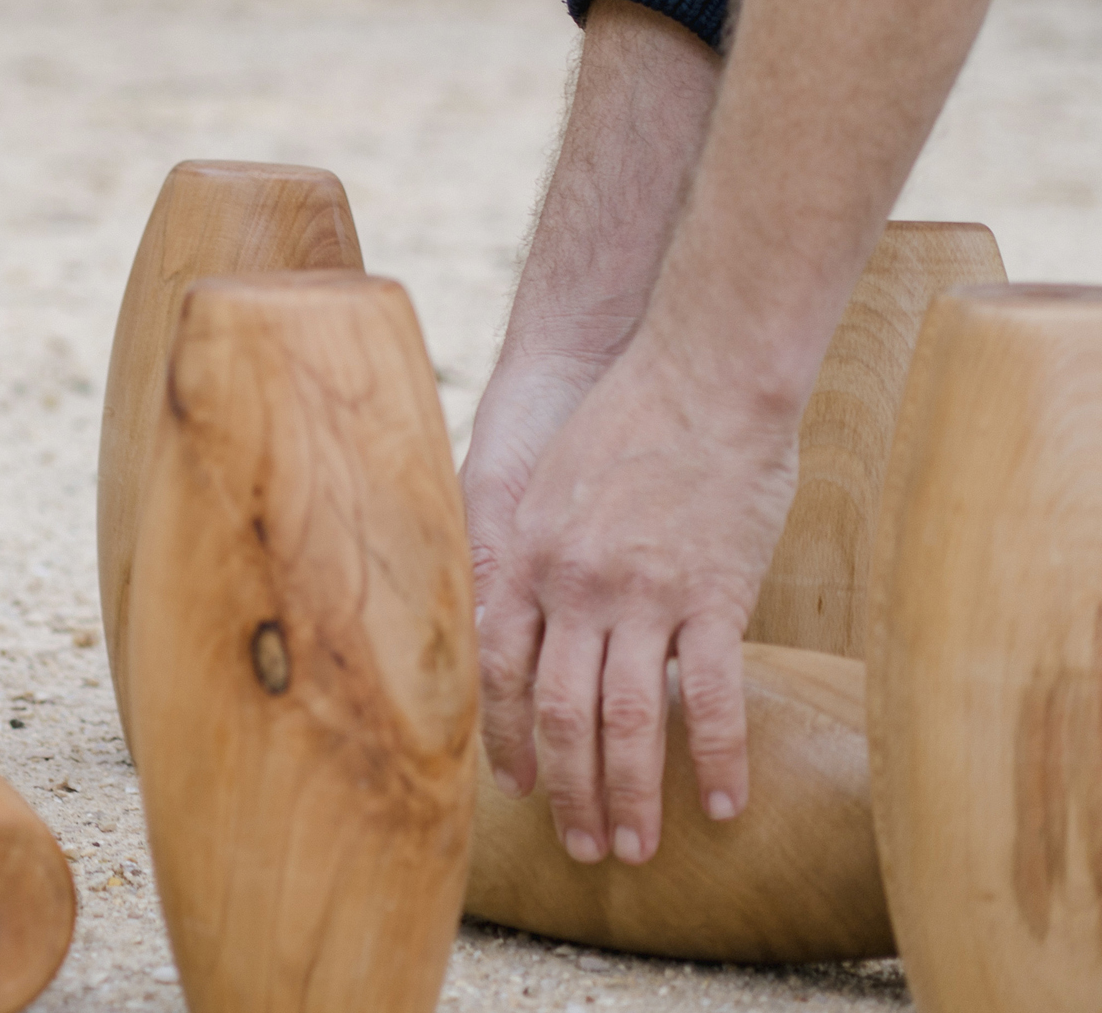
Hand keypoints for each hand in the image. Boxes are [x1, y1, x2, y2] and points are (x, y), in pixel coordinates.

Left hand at [473, 341, 797, 863]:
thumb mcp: (537, 481)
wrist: (698, 373)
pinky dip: (717, 757)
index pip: (497, 670)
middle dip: (566, 789)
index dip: (503, 737)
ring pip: (629, 721)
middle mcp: (574, 587)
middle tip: (580, 846)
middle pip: (558, 712)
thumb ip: (517, 551)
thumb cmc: (615, 419)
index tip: (516, 787)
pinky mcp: (714, 594)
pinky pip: (712, 695)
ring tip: (634, 848)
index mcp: (525, 559)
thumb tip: (502, 611)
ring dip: (630, 794)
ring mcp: (644, 595)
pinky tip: (724, 803)